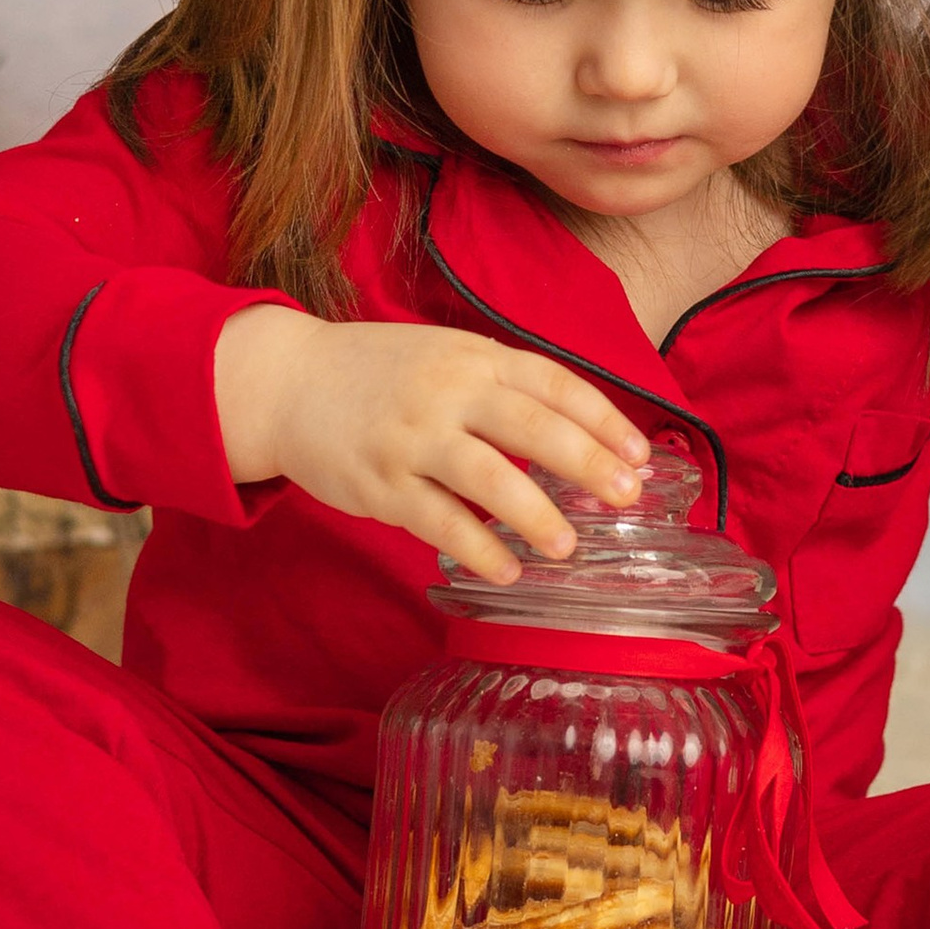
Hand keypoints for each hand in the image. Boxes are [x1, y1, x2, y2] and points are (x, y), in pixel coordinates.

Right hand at [212, 308, 648, 586]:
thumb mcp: (445, 358)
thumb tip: (578, 438)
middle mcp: (446, 392)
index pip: (553, 382)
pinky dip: (478, 549)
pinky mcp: (380, 484)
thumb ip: (502, 388)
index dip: (602, 419)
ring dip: (536, 514)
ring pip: (487, 476)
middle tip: (626, 498)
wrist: (287, 383)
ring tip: (568, 547)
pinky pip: (439, 522)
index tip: (641, 455)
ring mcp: (411, 438)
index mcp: (472, 357)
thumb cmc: (380, 374)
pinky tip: (507, 571)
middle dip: (586, 462)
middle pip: (531, 425)